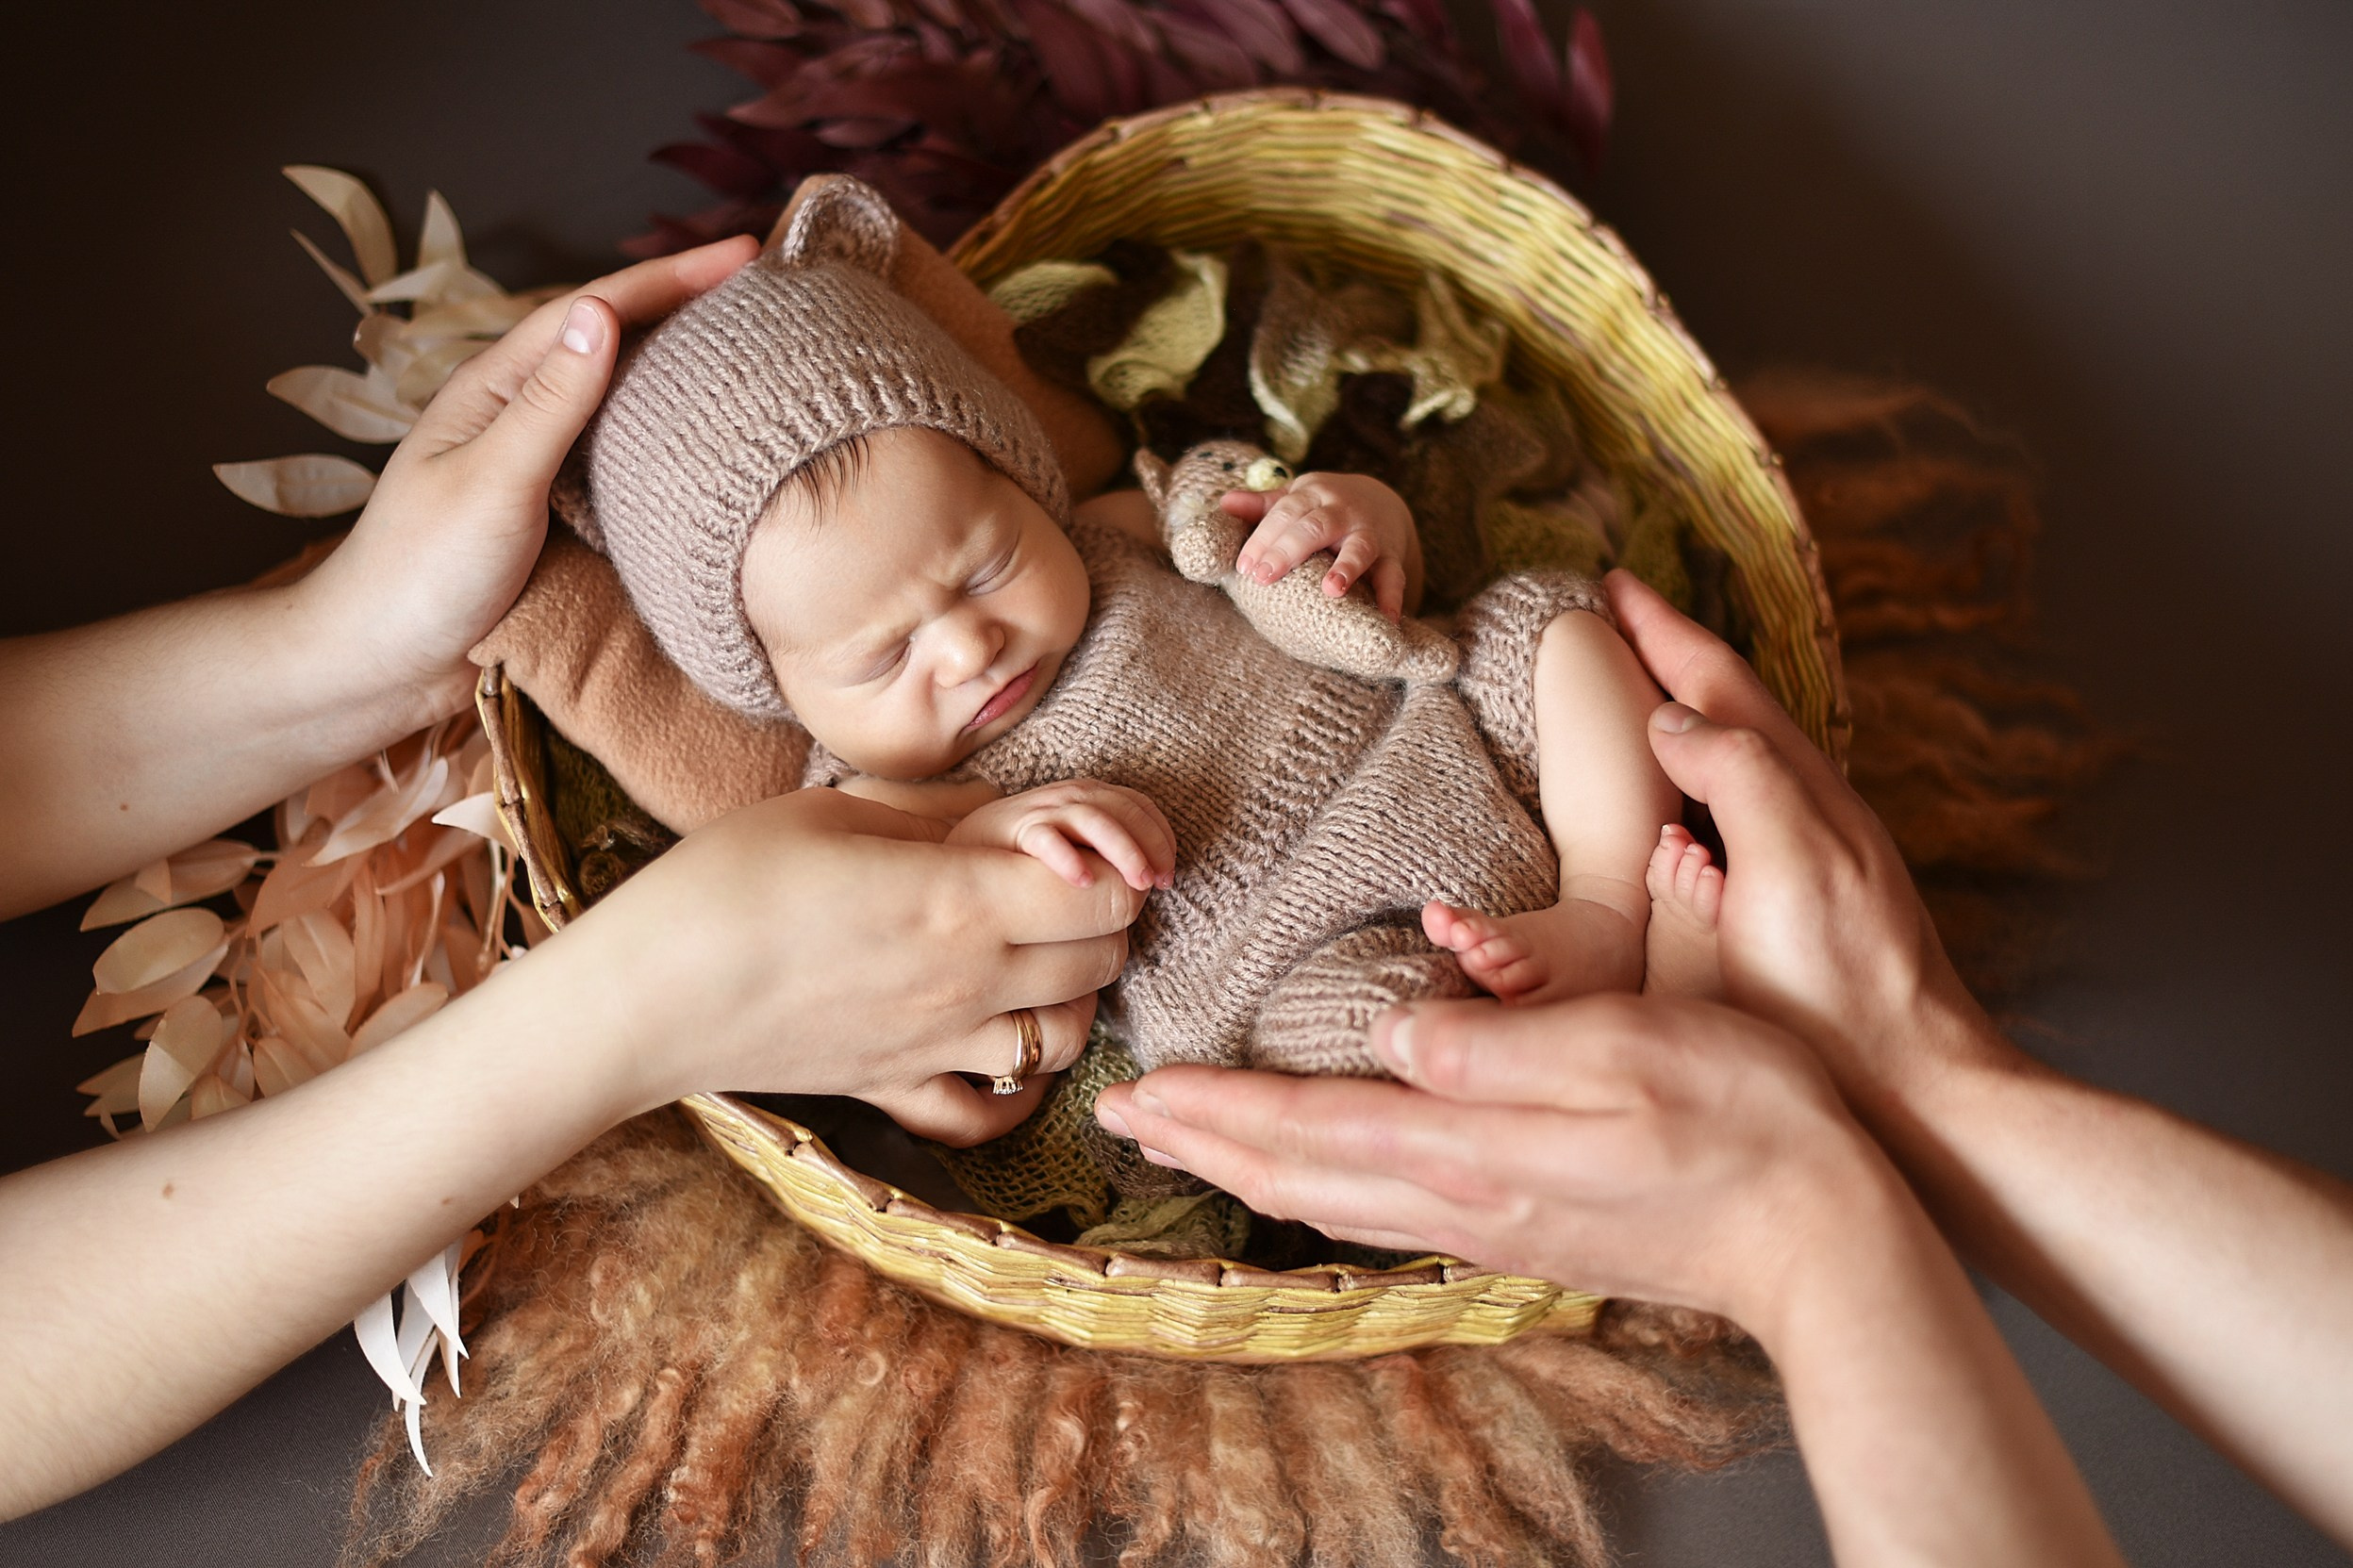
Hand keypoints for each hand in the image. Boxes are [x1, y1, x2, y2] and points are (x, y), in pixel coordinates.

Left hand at [294, 236, 760, 723]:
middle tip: (766, 290)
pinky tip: (708, 444)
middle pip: (615, 341)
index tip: (747, 253)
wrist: (380, 667)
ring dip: (683, 368)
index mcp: (495, 390)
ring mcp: (537, 466)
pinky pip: (623, 458)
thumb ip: (549, 402)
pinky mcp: (555, 516)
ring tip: (752, 351)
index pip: (596, 311)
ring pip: (622, 398)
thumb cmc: (420, 574)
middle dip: (686, 307)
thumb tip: (601, 312)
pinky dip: (671, 436)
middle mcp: (519, 416)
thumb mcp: (491, 481)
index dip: (671, 277)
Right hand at [570, 786, 1146, 1144]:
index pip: (1106, 894)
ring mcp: (936, 1047)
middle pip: (1104, 961)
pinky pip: (987, 1113)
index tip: (1078, 839)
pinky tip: (996, 1044)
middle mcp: (968, 984)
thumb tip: (996, 812)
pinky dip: (1012, 1090)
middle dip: (1100, 918)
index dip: (1114, 861)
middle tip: (1054, 883)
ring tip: (1030, 956)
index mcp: (960, 902)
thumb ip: (932, 815)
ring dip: (1070, 996)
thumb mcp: (831, 811)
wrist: (641, 998)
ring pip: (1067, 1040)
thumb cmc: (724, 884)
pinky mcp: (893, 1090)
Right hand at [946, 778, 1175, 892]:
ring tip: (1137, 885)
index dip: (1161, 838)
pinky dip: (1066, 857)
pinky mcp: (1012, 828)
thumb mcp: (1076, 853)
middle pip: (1124, 809)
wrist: (962, 850)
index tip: (1167, 877)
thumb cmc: (1028, 859)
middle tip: (1157, 884)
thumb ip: (1106, 858)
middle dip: (1149, 846)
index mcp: (1089, 799)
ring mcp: (1041, 810)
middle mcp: (1069, 797)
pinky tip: (1082, 882)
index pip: (1140, 805)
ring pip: (1094, 818)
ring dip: (1123, 850)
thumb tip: (1148, 888)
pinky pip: (1044, 836)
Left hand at [1094, 994, 1900, 1330]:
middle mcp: (1462, 1202)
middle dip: (1203, 1144)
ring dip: (1250, 1171)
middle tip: (1126, 1121)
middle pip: (1297, 1177)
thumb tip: (1387, 1033)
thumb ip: (1491, 1044)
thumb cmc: (1744, 1119)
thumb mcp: (1622, 1045)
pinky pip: (1382, 1217)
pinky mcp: (1526, 1238)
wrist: (1825, 1237)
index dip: (1213, 1109)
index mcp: (1471, 1148)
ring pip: (1332, 1204)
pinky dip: (1319, 1193)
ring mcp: (1492, 1230)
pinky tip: (1317, 1183)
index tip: (1135, 1091)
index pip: (1306, 1128)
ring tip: (1193, 1144)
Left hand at [1224, 471, 1422, 620]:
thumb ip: (1264, 505)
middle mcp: (1343, 511)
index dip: (1263, 539)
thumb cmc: (1326, 507)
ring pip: (1359, 548)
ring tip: (1332, 590)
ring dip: (1347, 568)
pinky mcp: (1391, 556)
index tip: (1244, 566)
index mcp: (1313, 495)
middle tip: (1264, 577)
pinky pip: (1393, 577)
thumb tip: (1225, 503)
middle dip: (1289, 551)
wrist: (1383, 503)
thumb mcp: (1297, 499)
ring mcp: (1369, 533)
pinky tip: (1386, 619)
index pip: (1285, 513)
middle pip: (1315, 527)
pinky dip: (1392, 598)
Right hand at [1603, 571, 2014, 1107]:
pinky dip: (1704, 776)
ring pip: (1748, 756)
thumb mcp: (1791, 870)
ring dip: (1693, 712)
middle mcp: (1818, 815)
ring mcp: (1818, 861)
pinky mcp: (1810, 909)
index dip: (1665, 633)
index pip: (1724, 687)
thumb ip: (1741, 778)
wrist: (1921, 1095)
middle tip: (1618, 620)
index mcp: (1804, 795)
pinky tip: (1687, 808)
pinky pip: (1747, 808)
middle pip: (1739, 709)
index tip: (1612, 587)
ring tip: (1643, 694)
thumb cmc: (1846, 1000)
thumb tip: (1677, 717)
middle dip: (1676, 657)